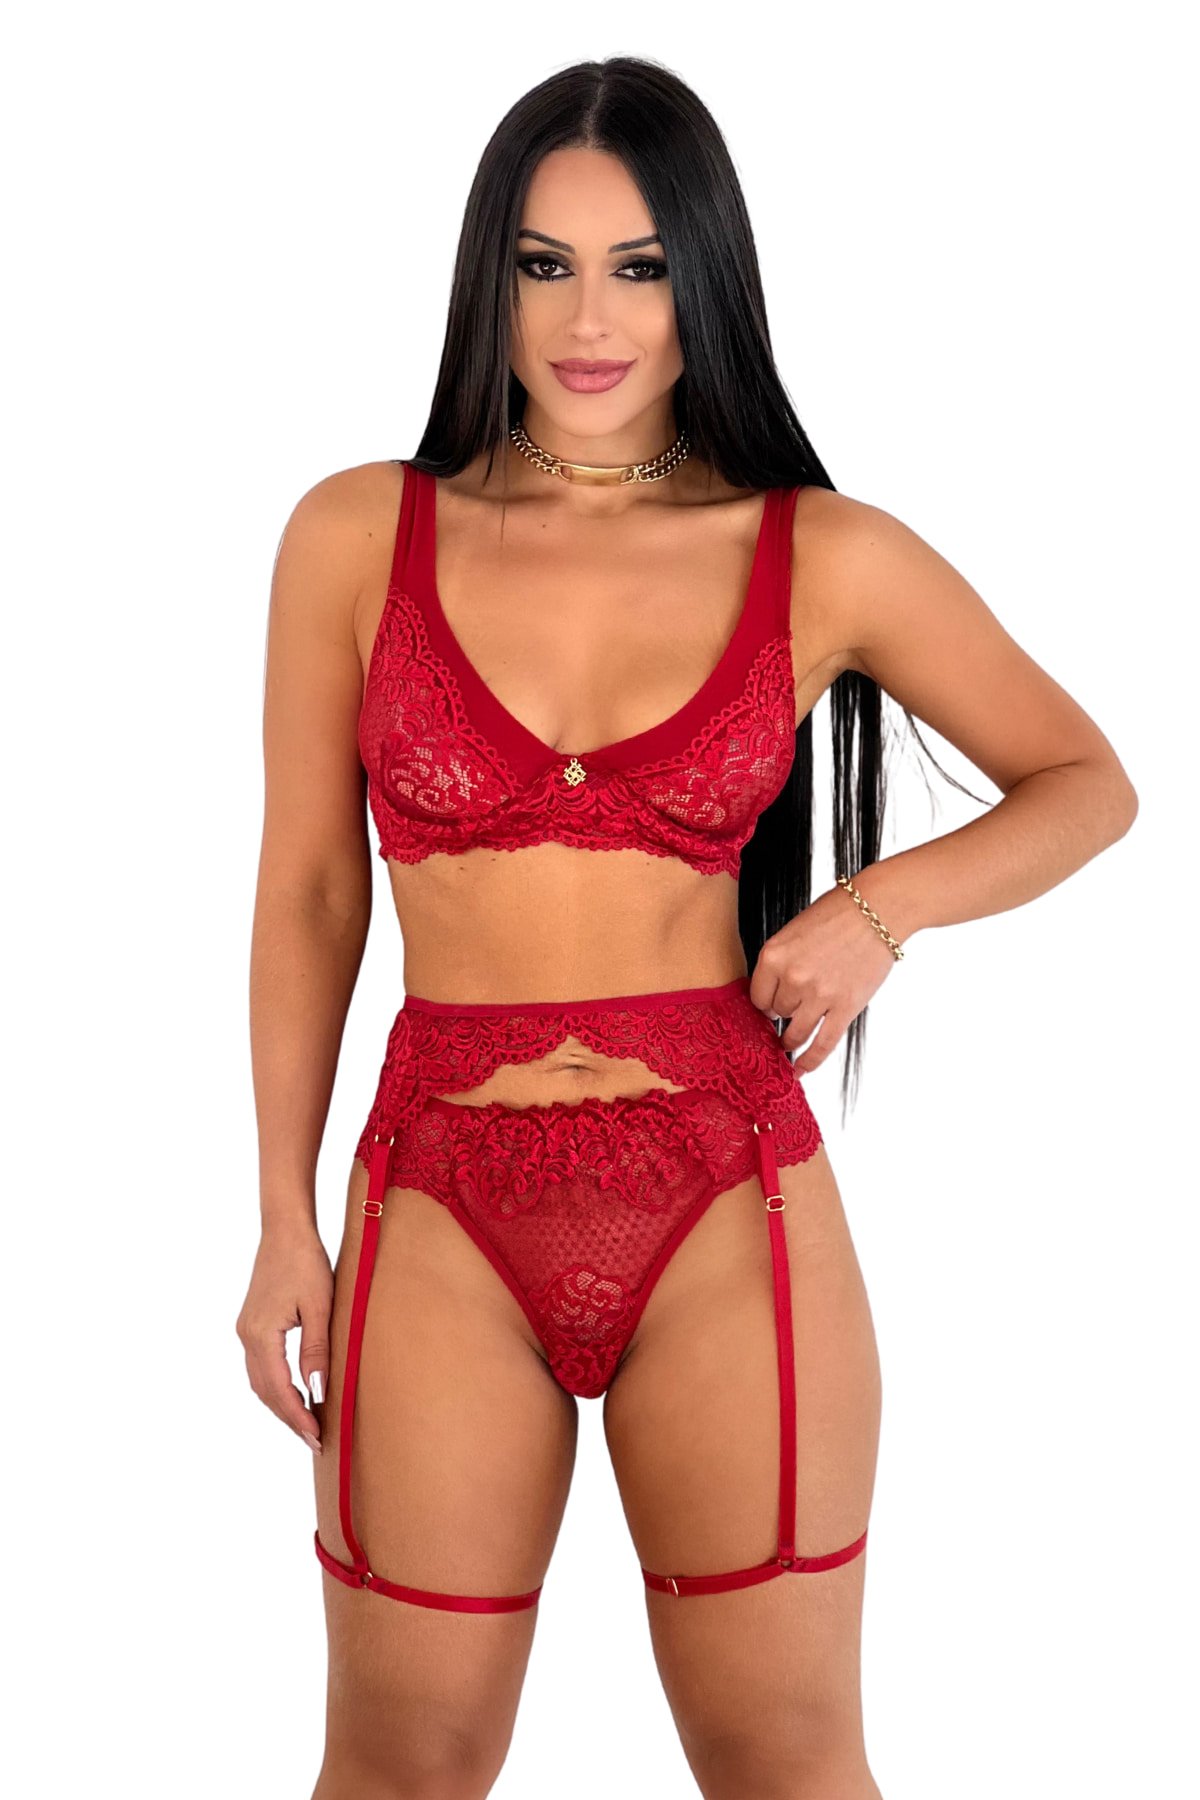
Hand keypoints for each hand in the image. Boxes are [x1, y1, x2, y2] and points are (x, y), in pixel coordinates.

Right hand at [236, 1223, 333, 1450]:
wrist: (285, 1230)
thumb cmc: (306, 1262)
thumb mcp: (319, 1306)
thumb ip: (316, 1349)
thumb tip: (317, 1392)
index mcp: (260, 1334)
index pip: (278, 1389)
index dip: (298, 1416)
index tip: (318, 1437)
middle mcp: (247, 1336)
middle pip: (265, 1391)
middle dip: (289, 1417)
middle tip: (315, 1440)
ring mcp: (246, 1331)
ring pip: (260, 1382)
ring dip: (282, 1404)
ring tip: (307, 1423)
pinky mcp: (252, 1325)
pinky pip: (261, 1367)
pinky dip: (276, 1386)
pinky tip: (296, 1392)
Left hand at [749, 884, 901, 1072]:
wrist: (878, 910)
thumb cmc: (837, 915)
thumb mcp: (794, 931)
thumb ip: (780, 963)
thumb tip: (772, 997)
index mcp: (773, 955)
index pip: (756, 997)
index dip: (764, 1003)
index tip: (770, 1006)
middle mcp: (792, 978)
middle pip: (777, 1013)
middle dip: (784, 1012)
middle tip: (794, 1008)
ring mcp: (819, 996)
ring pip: (795, 1032)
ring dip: (791, 1040)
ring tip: (790, 1043)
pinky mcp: (845, 1008)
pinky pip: (822, 1044)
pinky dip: (810, 1061)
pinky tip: (800, 1070)